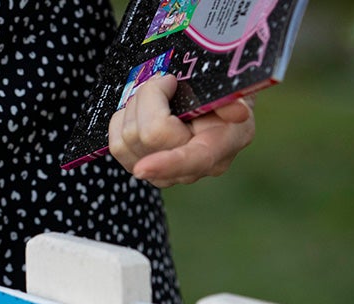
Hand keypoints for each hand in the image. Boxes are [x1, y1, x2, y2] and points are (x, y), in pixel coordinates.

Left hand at [108, 74, 253, 186]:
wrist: (216, 107)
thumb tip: (237, 113)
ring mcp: (164, 173)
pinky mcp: (141, 167)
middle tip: (165, 80)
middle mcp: (190, 169)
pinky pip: (116, 145)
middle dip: (150, 98)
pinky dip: (121, 121)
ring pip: (127, 140)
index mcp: (218, 150)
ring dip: (134, 107)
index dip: (167, 164)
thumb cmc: (225, 96)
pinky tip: (139, 111)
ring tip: (155, 94)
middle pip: (149, 137)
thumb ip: (233, 100)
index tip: (144, 168)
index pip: (191, 161)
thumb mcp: (236, 92)